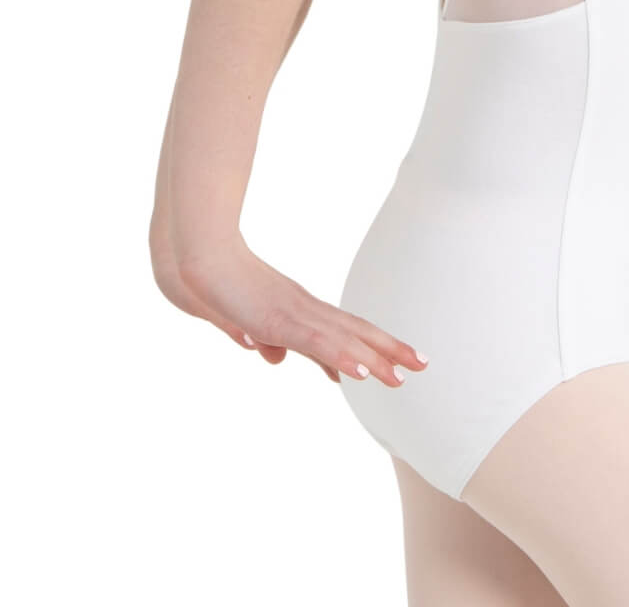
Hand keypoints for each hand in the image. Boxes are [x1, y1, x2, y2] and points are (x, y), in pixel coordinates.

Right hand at [151, 234, 428, 388]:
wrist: (199, 258)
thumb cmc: (220, 283)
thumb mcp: (244, 320)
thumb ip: (261, 339)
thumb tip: (274, 358)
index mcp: (298, 310)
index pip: (344, 329)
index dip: (372, 343)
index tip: (396, 359)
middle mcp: (303, 310)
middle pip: (355, 331)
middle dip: (389, 349)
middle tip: (422, 364)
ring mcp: (293, 315)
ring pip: (343, 340)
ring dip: (374, 358)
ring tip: (401, 377)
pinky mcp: (277, 321)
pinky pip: (315, 342)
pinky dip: (340, 357)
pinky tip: (360, 372)